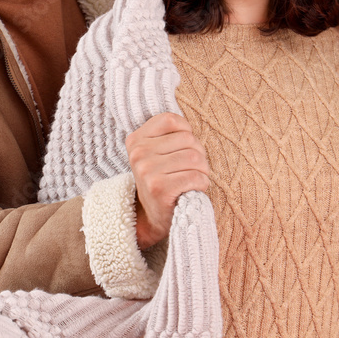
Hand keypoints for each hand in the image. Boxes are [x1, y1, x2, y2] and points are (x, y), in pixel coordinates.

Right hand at [125, 112, 209, 249]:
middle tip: (191, 169)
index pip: (171, 119)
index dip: (186, 132)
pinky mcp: (159, 188)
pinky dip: (202, 184)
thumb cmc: (162, 180)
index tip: (182, 149)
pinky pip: (195, 177)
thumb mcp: (156, 153)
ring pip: (195, 158)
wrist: (152, 218)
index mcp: (136, 139)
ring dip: (202, 171)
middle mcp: (139, 153)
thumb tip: (190, 124)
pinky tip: (192, 190)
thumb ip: (167, 135)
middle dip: (198, 155)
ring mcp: (147, 170)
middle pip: (188, 139)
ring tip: (193, 179)